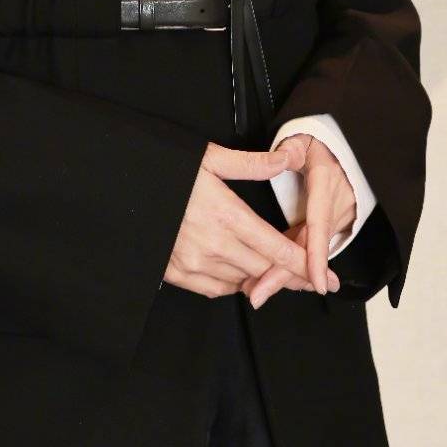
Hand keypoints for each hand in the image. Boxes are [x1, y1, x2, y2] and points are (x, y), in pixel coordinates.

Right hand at [162, 141, 340, 299]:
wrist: (122, 191)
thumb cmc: (166, 171)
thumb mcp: (208, 157)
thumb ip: (251, 163)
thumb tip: (287, 159)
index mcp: (227, 215)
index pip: (276, 249)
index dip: (304, 265)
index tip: (324, 275)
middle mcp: (214, 245)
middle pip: (265, 270)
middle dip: (289, 274)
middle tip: (310, 277)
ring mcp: (195, 263)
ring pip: (243, 282)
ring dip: (261, 278)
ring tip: (275, 272)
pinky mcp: (177, 274)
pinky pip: (217, 289)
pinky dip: (233, 284)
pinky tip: (240, 273)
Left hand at [243, 132, 356, 308]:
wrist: (346, 147)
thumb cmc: (322, 142)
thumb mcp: (306, 137)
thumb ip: (293, 148)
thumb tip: (283, 158)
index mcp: (326, 184)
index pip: (320, 224)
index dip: (317, 255)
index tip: (315, 282)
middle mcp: (335, 206)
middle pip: (311, 247)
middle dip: (285, 273)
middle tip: (258, 294)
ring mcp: (336, 217)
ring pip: (310, 250)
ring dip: (286, 271)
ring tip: (257, 290)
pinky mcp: (331, 225)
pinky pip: (311, 245)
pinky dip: (293, 261)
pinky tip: (272, 276)